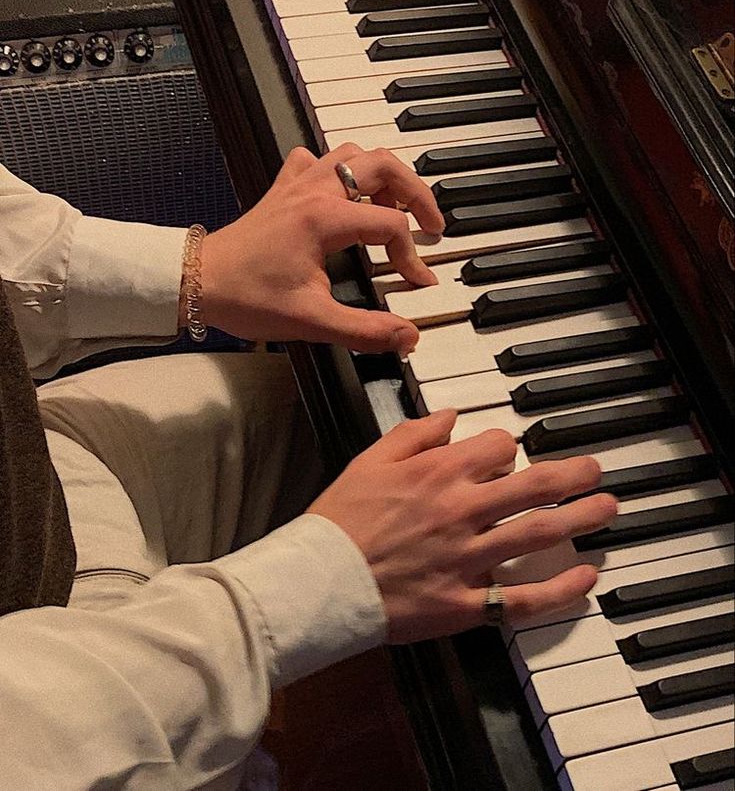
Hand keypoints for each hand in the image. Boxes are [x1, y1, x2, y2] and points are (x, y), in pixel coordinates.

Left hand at [194, 143, 443, 355]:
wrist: (198, 282)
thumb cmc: (246, 297)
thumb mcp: (312, 320)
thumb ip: (365, 330)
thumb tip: (406, 336)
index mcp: (325, 217)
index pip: (390, 224)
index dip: (412, 257)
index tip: (418, 283)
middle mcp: (315, 191)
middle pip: (384, 164)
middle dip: (417, 191)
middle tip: (432, 222)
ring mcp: (298, 185)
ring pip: (354, 153)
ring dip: (384, 174)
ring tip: (400, 203)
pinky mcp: (284, 191)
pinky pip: (319, 160)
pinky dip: (342, 168)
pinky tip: (346, 191)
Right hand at [309, 410, 616, 643]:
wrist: (317, 579)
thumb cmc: (340, 520)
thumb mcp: (369, 460)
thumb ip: (413, 433)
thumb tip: (450, 416)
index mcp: (438, 473)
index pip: (498, 446)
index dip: (509, 446)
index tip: (509, 455)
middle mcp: (462, 511)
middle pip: (535, 485)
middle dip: (574, 474)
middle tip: (595, 471)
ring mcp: (468, 559)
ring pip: (539, 533)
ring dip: (581, 518)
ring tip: (607, 508)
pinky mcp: (465, 603)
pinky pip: (524, 599)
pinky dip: (561, 590)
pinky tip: (587, 578)